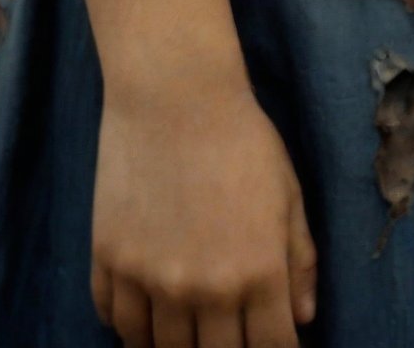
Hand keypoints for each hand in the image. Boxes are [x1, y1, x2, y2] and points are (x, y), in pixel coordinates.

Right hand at [91, 66, 317, 345]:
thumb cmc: (242, 136)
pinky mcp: (109, 259)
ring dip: (173, 347)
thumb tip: (304, 318)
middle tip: (224, 335)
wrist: (174, 91)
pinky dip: (128, 325)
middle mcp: (204, 288)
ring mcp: (150, 278)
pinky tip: (142, 312)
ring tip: (183, 333)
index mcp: (258, 272)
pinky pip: (113, 319)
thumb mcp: (287, 194)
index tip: (270, 342)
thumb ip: (299, 259)